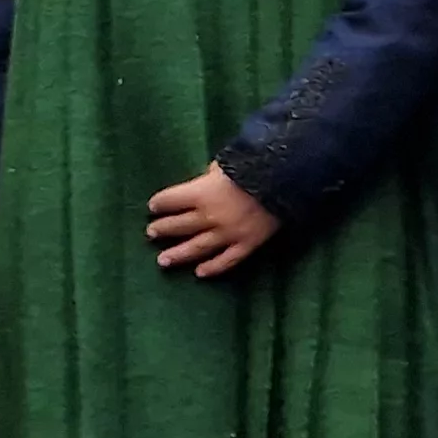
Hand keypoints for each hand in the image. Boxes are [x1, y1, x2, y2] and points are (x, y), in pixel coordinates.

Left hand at [144, 166, 279, 277]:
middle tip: (151, 234)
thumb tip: (202, 181)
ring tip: (162, 260)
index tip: (153, 206)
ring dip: (178, 254)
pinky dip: (213, 268)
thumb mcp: (223, 164)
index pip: (170, 200)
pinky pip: (227, 260)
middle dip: (163, 229)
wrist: (286, 180)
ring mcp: (228, 233)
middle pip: (179, 225)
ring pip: (198, 247)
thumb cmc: (252, 166)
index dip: (160, 203)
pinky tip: (199, 273)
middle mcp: (210, 216)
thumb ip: (208, 176)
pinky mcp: (247, 244)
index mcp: (200, 193)